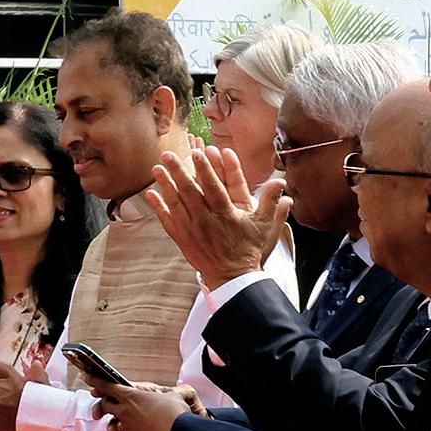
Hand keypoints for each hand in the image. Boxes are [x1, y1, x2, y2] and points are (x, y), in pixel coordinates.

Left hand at [87, 376, 192, 430]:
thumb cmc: (176, 413)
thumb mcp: (173, 396)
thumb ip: (166, 393)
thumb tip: (174, 392)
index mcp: (130, 395)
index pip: (106, 386)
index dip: (94, 380)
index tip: (85, 376)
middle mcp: (125, 410)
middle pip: (105, 404)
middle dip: (102, 404)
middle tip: (103, 403)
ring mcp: (127, 425)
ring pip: (113, 421)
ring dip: (113, 422)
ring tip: (117, 424)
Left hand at [149, 147, 289, 291]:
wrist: (233, 278)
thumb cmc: (249, 250)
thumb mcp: (265, 227)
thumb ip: (272, 203)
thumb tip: (281, 181)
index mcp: (226, 215)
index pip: (214, 187)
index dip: (206, 169)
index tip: (198, 153)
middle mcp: (206, 221)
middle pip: (190, 192)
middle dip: (178, 171)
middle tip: (168, 154)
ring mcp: (191, 230)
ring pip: (175, 203)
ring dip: (165, 185)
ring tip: (156, 167)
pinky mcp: (182, 239)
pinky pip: (167, 221)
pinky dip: (158, 208)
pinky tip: (150, 194)